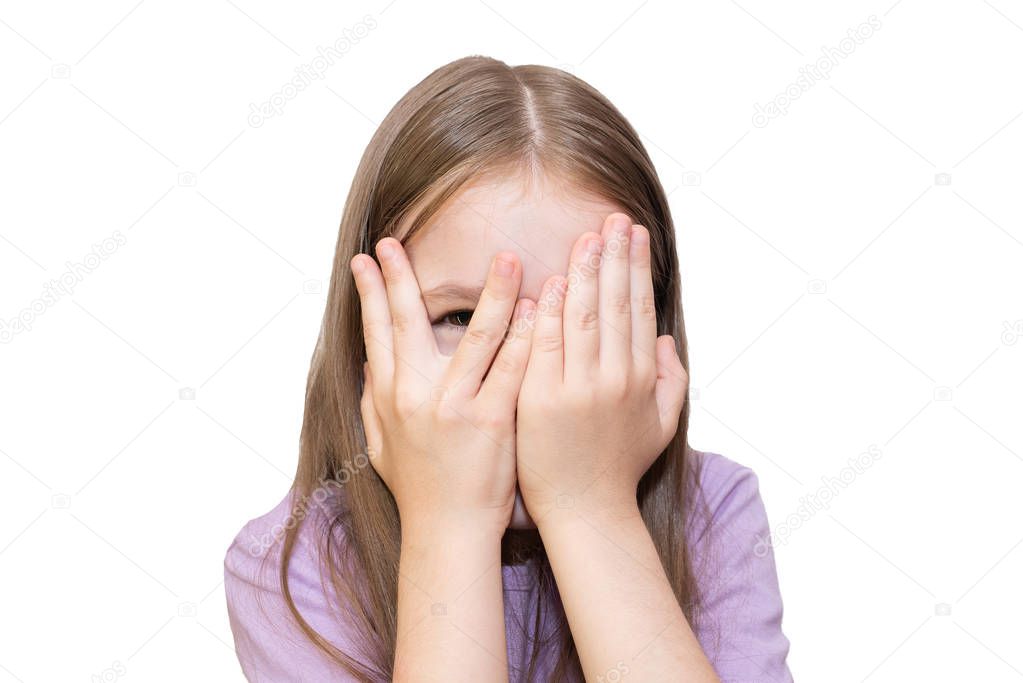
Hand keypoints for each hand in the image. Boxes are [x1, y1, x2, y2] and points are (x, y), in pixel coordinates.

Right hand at [352, 238, 534, 532]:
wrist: (448, 531)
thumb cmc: (418, 489)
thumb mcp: (381, 446)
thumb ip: (372, 403)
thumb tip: (368, 364)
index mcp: (388, 397)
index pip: (376, 332)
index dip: (371, 292)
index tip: (366, 258)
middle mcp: (415, 395)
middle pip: (408, 323)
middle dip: (402, 277)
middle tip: (399, 239)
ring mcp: (454, 407)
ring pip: (475, 337)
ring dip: (492, 293)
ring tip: (507, 258)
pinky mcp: (491, 422)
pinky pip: (513, 368)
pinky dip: (527, 336)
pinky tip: (539, 308)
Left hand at [515, 213, 688, 525]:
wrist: (585, 510)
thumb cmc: (620, 467)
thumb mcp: (661, 425)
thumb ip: (671, 380)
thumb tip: (663, 341)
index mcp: (642, 379)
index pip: (639, 311)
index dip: (637, 269)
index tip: (634, 234)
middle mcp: (615, 378)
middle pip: (616, 305)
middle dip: (615, 257)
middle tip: (613, 218)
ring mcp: (578, 388)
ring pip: (584, 317)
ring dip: (586, 272)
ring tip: (588, 236)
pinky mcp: (542, 399)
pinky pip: (546, 345)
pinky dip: (550, 312)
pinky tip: (553, 281)